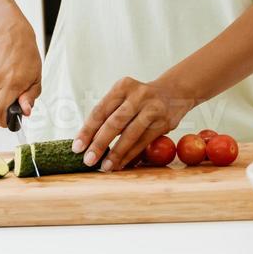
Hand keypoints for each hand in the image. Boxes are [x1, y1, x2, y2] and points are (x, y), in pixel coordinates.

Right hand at [0, 20, 41, 126]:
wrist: (12, 38)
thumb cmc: (26, 57)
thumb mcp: (36, 79)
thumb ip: (30, 97)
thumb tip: (25, 112)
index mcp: (10, 84)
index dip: (3, 122)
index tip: (9, 122)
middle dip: (3, 114)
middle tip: (14, 104)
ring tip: (9, 89)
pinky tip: (3, 82)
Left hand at [72, 75, 195, 170]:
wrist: (175, 92)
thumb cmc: (140, 99)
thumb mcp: (124, 97)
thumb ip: (108, 114)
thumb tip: (87, 142)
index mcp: (122, 87)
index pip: (100, 111)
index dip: (87, 130)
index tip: (77, 147)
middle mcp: (137, 95)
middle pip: (114, 122)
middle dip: (99, 144)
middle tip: (88, 160)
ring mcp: (152, 108)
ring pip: (130, 134)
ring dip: (116, 153)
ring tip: (105, 167)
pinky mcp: (163, 123)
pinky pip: (143, 142)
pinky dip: (130, 155)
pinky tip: (120, 163)